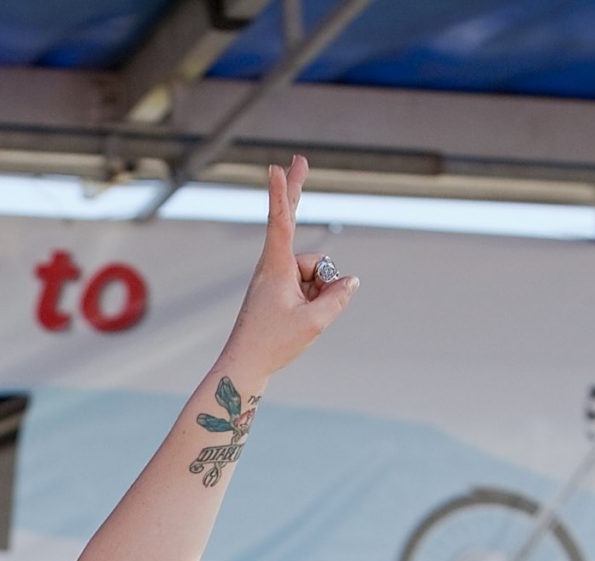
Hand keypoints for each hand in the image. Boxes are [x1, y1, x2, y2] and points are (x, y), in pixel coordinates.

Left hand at [222, 155, 357, 376]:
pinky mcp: (279, 291)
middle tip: (300, 157)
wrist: (244, 368)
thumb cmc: (272, 344)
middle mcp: (273, 266)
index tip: (277, 166)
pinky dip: (314, 299)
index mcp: (275, 267)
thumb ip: (338, 298)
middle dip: (296, 190)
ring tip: (301, 317)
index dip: (282, 192)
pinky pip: (308, 285)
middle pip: (291, 222)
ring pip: (313, 270)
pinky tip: (303, 319)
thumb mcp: (314, 322)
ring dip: (319, 290)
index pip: (281, 221)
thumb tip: (350, 281)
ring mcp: (276, 278)